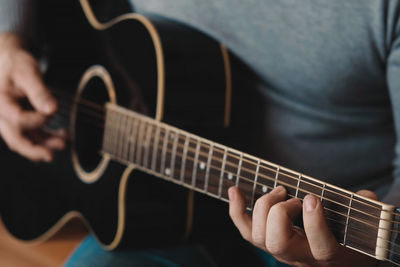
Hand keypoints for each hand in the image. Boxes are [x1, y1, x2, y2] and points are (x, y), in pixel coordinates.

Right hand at [0, 33, 64, 161]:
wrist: (9, 62)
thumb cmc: (16, 64)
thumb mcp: (28, 72)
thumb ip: (39, 91)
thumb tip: (52, 109)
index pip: (17, 119)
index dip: (36, 119)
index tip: (52, 111)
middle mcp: (1, 115)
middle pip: (15, 139)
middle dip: (34, 149)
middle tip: (51, 155)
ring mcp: (9, 120)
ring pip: (23, 140)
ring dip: (43, 146)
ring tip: (63, 143)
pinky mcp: (19, 122)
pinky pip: (30, 136)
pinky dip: (44, 140)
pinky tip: (60, 138)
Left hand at [228, 186, 378, 266]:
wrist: (335, 254)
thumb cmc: (348, 234)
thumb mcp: (363, 223)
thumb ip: (364, 209)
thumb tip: (364, 197)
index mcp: (329, 254)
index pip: (320, 247)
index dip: (313, 222)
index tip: (312, 198)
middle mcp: (300, 257)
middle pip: (278, 242)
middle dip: (281, 212)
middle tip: (294, 196)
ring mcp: (280, 251)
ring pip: (258, 237)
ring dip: (263, 207)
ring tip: (279, 191)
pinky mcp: (266, 242)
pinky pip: (244, 231)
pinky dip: (236, 210)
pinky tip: (234, 190)